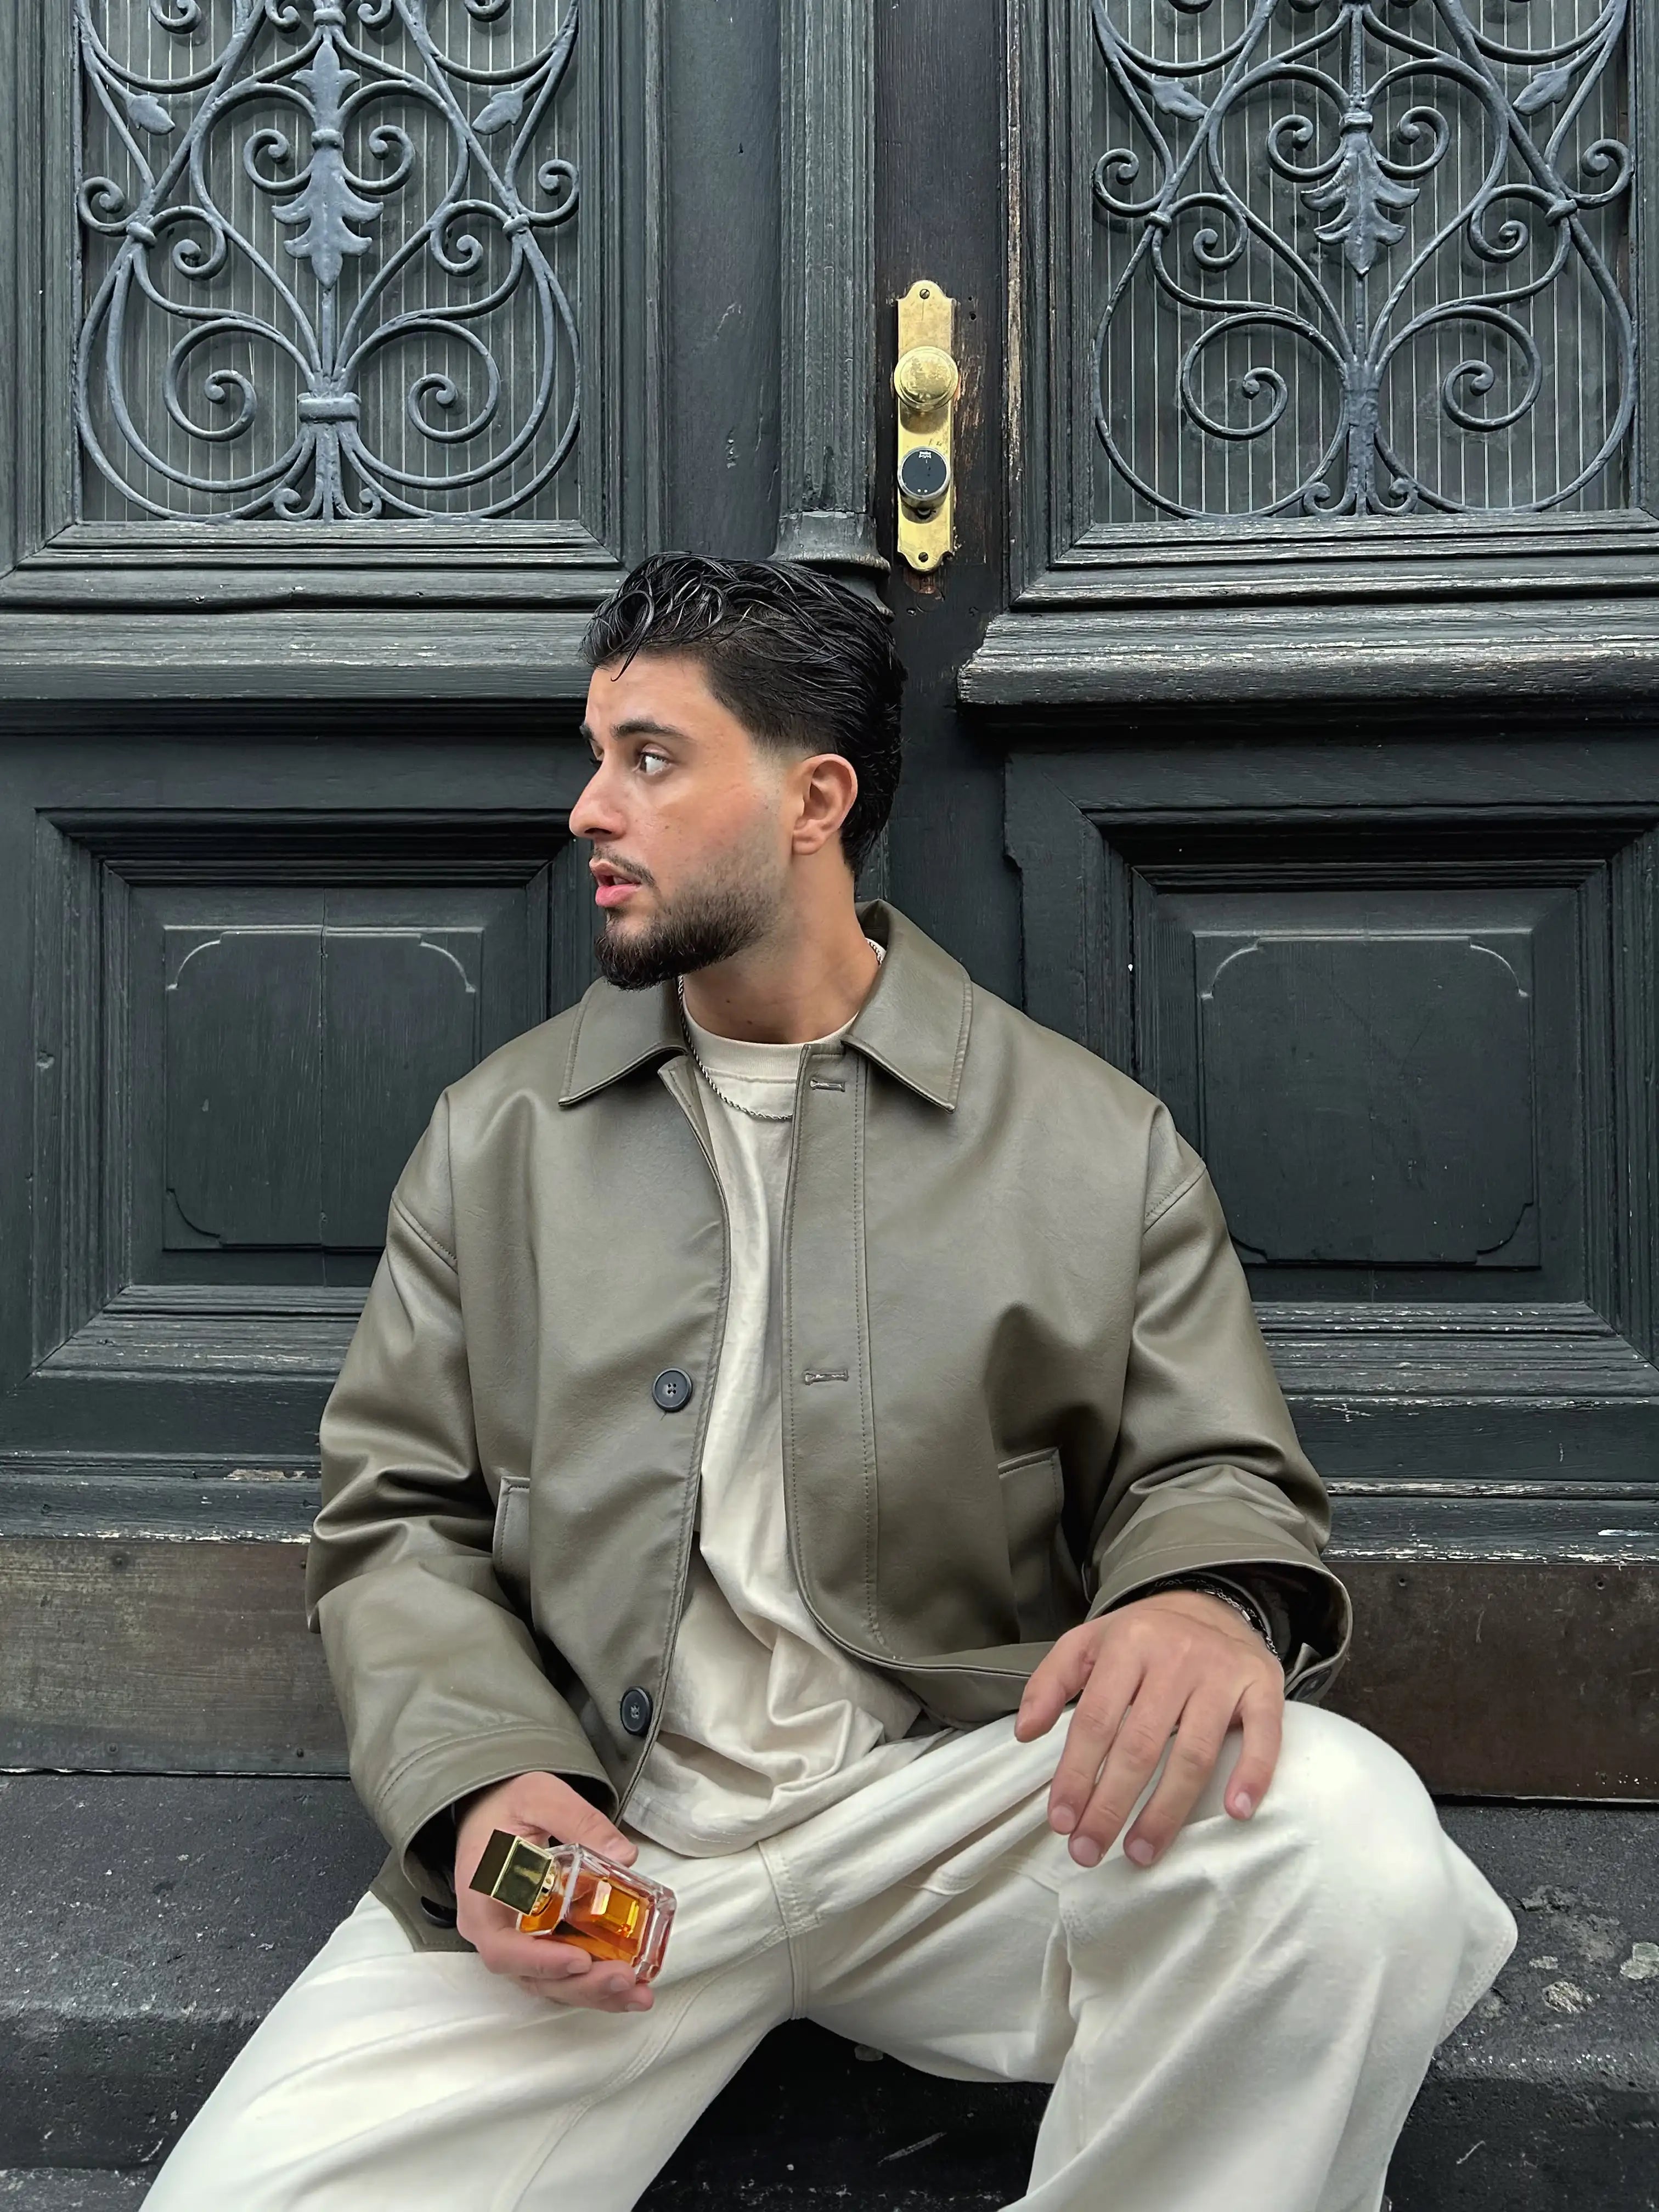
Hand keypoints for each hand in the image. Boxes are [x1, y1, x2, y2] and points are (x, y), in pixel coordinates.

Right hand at [454, 1770, 654, 2012]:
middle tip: (627, 1980)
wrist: (491, 1808)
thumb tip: (624, 1854)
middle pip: (532, 1977)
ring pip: (550, 1982)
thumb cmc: (506, 1804)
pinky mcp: (536, 1942)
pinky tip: (629, 1985)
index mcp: (482, 1900)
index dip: (541, 1962)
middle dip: (581, 1985)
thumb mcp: (539, 1797)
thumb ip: (577, 1819)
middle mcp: (494, 1931)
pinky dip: (593, 1981)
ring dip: (593, 1992)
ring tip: (638, 1992)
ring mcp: (515, 1942)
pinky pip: (561, 1971)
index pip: (503, 1948)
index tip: (580, 1960)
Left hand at [1014, 1589, 1283, 1871]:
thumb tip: (1025, 1731)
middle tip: (1091, 1850)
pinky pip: (1263, 1735)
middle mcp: (1176, 1656)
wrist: (1211, 1605)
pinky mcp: (1262, 1686)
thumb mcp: (1087, 1643)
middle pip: (1140, 1744)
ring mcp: (1222, 1672)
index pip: (1096, 1720)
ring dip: (1166, 1810)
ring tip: (1141, 1851)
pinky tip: (1234, 1810)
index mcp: (1128, 1645)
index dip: (1076, 1775)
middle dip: (1110, 1805)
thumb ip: (1049, 1682)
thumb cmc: (1143, 1637)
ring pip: (1194, 1752)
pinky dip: (1252, 1773)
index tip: (1062, 1821)